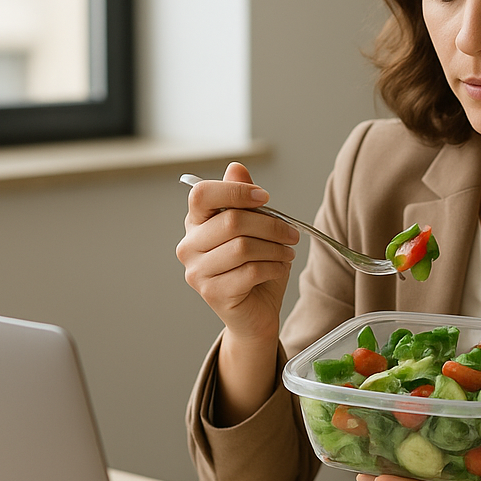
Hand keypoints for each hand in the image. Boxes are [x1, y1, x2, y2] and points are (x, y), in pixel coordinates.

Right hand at [176, 162, 296, 342]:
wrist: (255, 313)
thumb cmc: (255, 268)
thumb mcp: (254, 229)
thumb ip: (243, 199)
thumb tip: (236, 167)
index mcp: (196, 223)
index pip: (202, 194)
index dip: (235, 191)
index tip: (265, 198)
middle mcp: (188, 246)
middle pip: (231, 221)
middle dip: (271, 225)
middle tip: (291, 234)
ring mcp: (197, 272)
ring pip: (243, 247)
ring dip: (275, 248)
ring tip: (287, 252)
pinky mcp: (212, 293)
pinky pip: (250, 272)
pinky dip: (273, 268)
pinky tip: (279, 268)